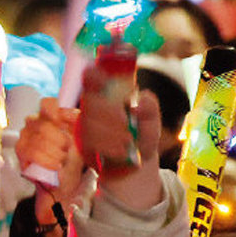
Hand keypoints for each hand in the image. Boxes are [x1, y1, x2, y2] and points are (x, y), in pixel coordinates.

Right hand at [16, 98, 82, 196]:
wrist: (65, 181)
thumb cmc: (71, 158)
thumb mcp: (80, 138)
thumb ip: (77, 122)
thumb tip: (71, 113)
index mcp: (49, 116)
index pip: (48, 103)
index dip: (57, 112)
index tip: (65, 123)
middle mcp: (33, 124)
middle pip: (44, 125)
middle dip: (60, 140)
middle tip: (66, 148)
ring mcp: (24, 138)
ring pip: (39, 140)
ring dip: (56, 152)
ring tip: (61, 159)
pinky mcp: (21, 153)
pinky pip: (33, 153)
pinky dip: (48, 161)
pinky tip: (55, 165)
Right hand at [77, 65, 162, 210]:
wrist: (138, 160)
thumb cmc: (143, 132)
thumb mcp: (152, 118)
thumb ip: (150, 106)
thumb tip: (137, 104)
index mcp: (108, 93)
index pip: (92, 77)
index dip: (93, 76)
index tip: (103, 81)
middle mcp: (92, 106)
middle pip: (89, 102)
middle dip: (107, 112)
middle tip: (125, 122)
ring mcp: (85, 124)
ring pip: (89, 123)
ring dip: (110, 132)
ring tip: (128, 140)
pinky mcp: (83, 144)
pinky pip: (89, 142)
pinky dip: (107, 146)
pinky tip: (121, 150)